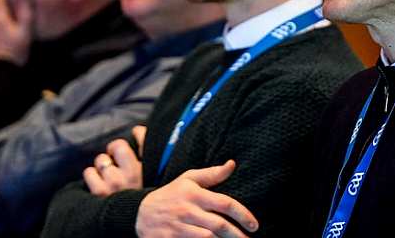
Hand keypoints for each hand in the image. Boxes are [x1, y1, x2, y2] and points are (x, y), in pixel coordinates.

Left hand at [84, 127, 146, 196]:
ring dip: (103, 166)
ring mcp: (115, 183)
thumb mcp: (151, 174)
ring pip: (101, 160)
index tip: (130, 140)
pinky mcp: (100, 192)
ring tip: (110, 177)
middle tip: (117, 161)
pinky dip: (92, 177)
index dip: (131, 138)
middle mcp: (132, 175)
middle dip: (114, 151)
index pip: (140, 139)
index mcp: (147, 169)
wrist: (134, 221)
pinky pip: (89, 173)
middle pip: (117, 146)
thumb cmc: (141, 195)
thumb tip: (137, 129)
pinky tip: (100, 184)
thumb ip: (146, 150)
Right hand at [135, 160, 258, 237]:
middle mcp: (187, 210)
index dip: (243, 214)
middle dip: (237, 235)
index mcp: (194, 194)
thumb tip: (232, 164)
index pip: (225, 203)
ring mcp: (178, 227)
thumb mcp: (188, 179)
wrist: (140, 213)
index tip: (254, 225)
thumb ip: (212, 174)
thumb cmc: (171, 194)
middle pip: (219, 225)